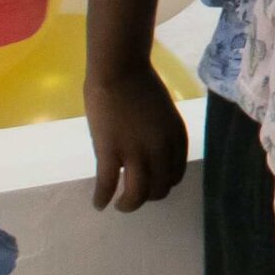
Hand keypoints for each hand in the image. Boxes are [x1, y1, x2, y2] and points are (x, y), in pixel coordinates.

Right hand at [85, 64, 187, 212]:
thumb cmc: (140, 85)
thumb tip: (151, 157)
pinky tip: (98, 203)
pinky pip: (107, 185)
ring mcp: (135, 152)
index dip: (163, 184)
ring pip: (137, 194)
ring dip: (129, 205)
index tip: (152, 185)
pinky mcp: (110, 152)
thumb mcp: (164, 115)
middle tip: (134, 195)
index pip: (175, 175)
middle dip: (148, 196)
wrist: (119, 69)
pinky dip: (102, 198)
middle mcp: (161, 149)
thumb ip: (161, 137)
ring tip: (120, 205)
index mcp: (176, 138)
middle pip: (159, 189)